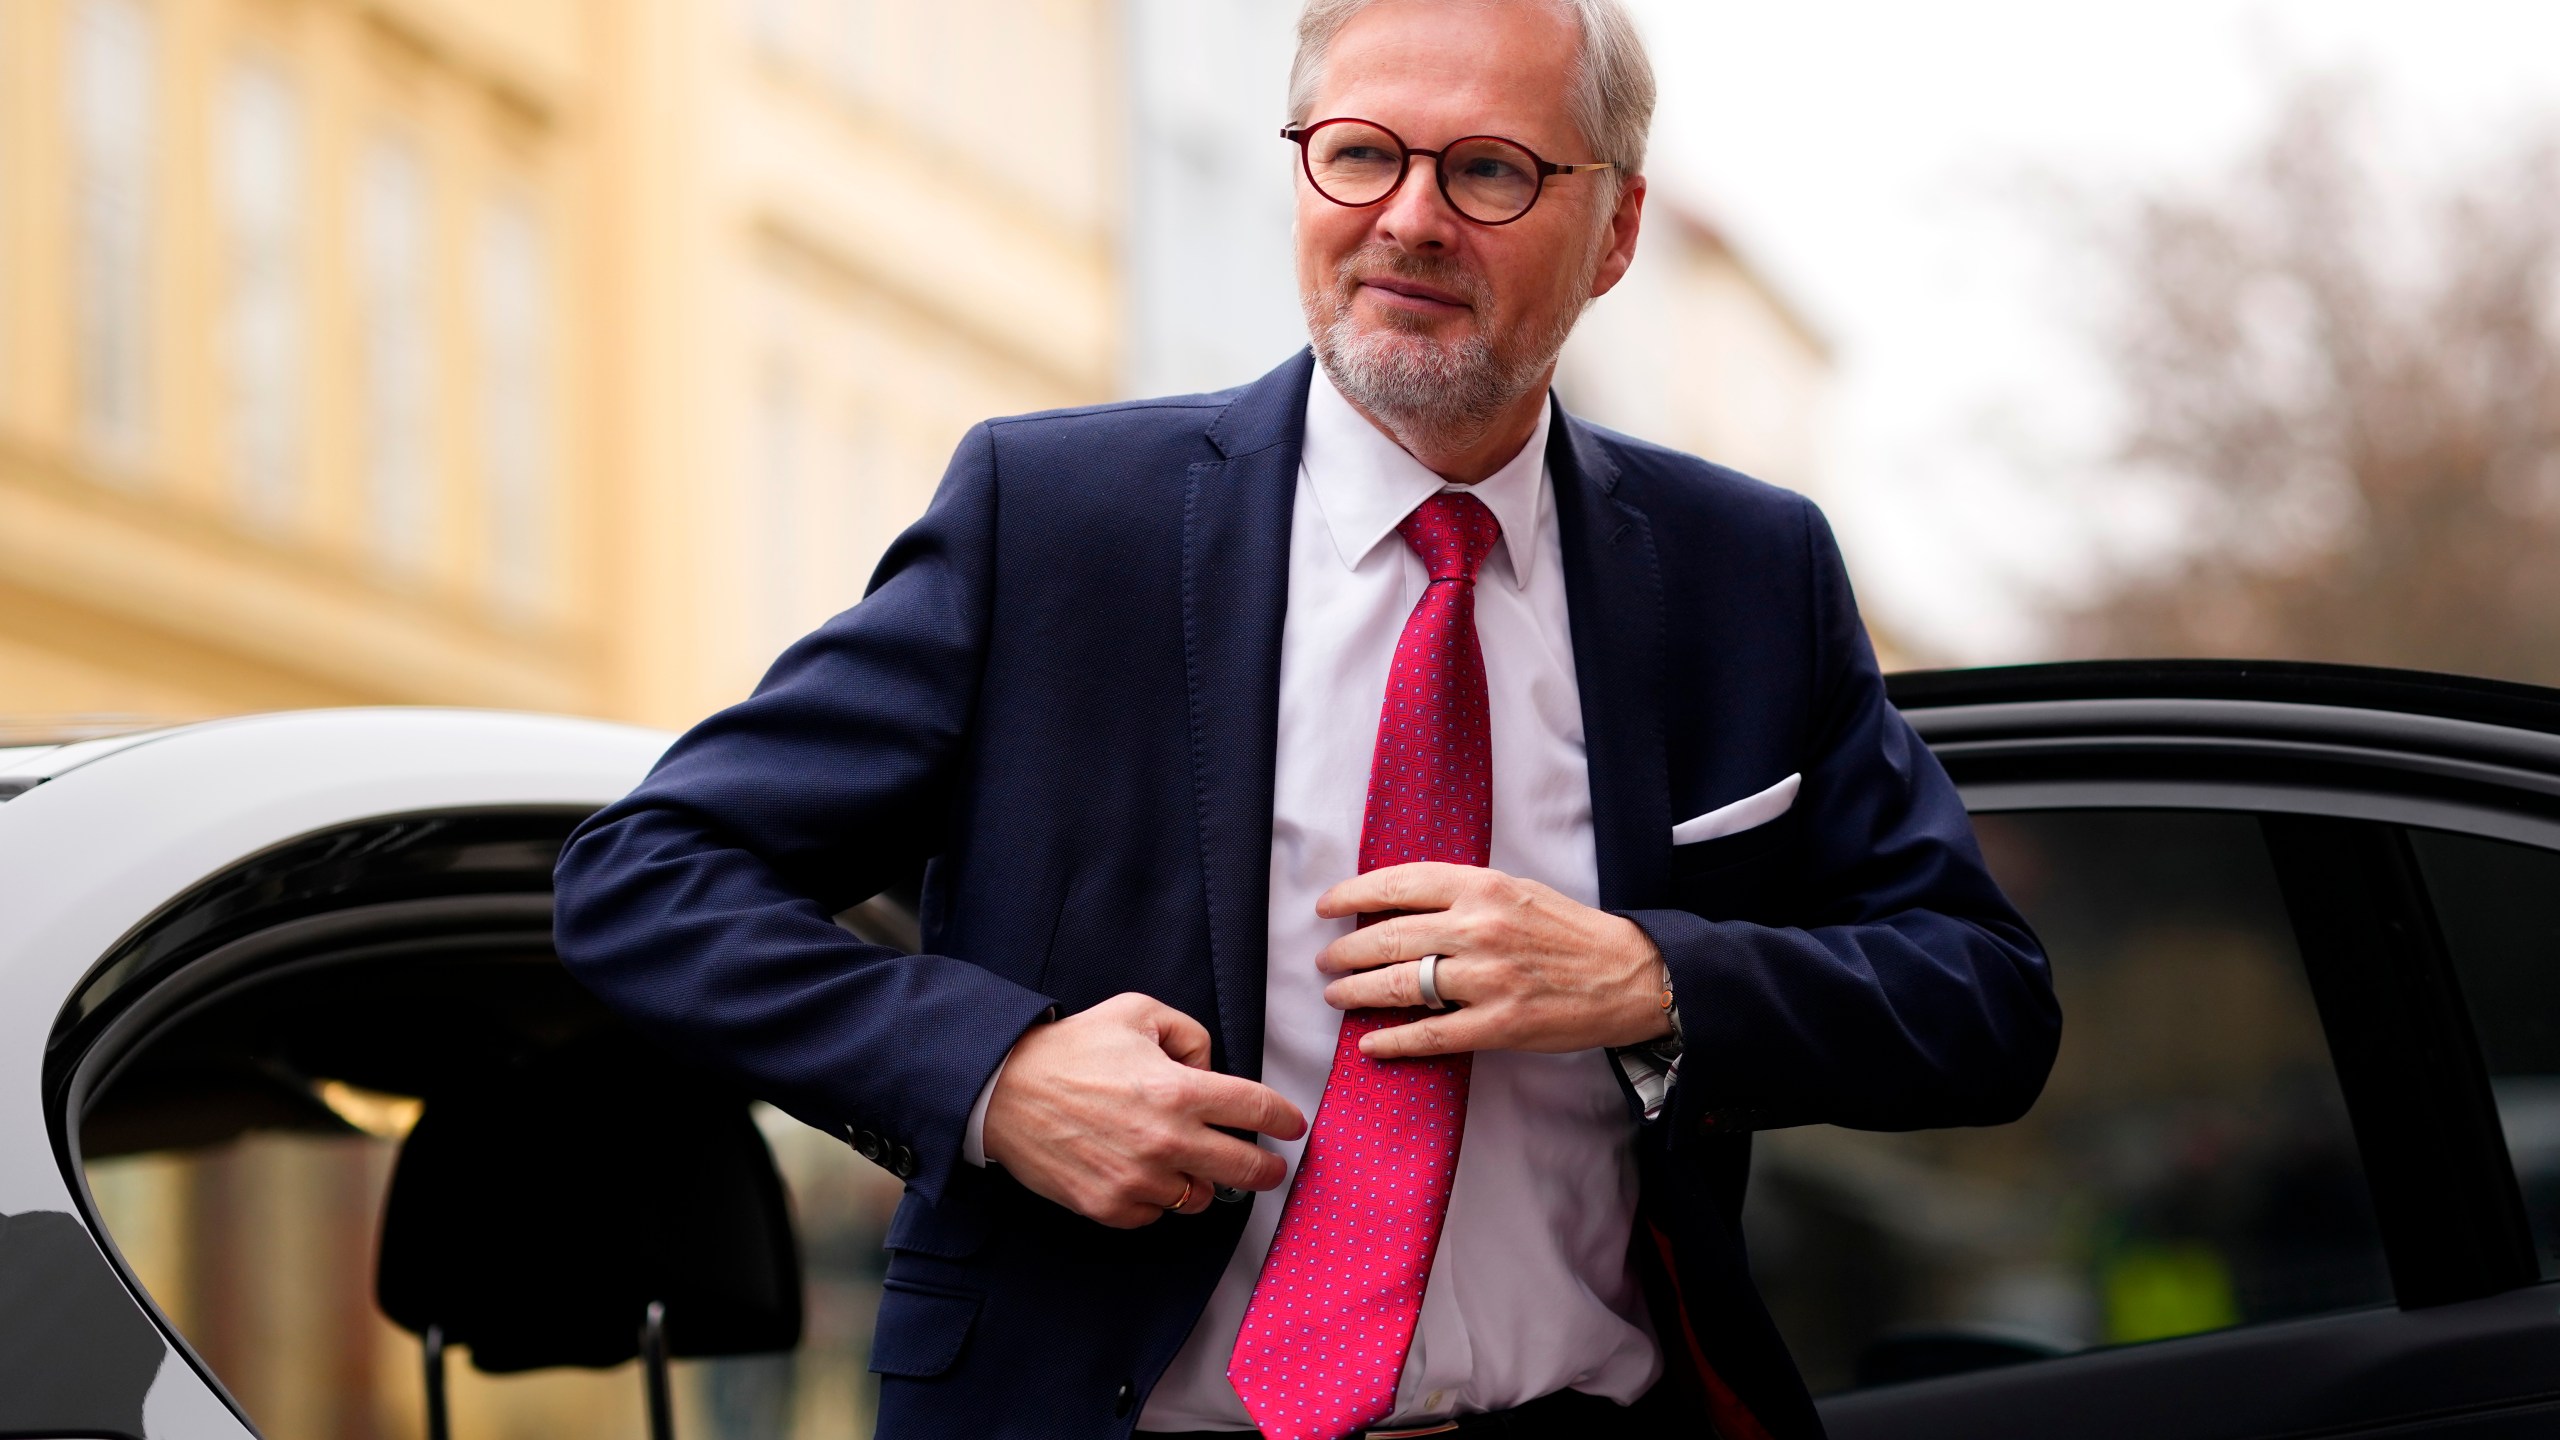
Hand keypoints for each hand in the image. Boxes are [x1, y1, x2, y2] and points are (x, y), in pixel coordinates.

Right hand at [980, 992, 1306, 1228]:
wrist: (1003, 1091)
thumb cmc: (1072, 1048)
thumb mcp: (1138, 1013)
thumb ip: (1190, 1035)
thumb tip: (1210, 1071)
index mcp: (1178, 1091)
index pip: (1255, 1109)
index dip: (1283, 1118)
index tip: (1292, 1125)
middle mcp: (1165, 1141)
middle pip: (1245, 1169)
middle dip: (1266, 1168)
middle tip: (1269, 1166)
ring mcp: (1138, 1181)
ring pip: (1200, 1198)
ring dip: (1201, 1181)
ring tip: (1184, 1162)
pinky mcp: (1110, 1208)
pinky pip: (1156, 1215)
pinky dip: (1157, 1198)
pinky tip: (1141, 1174)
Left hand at [1315, 863, 1673, 1059]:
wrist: (1629, 974)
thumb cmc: (1569, 931)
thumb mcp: (1515, 890)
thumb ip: (1462, 894)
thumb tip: (1399, 905)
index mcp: (1482, 887)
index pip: (1398, 883)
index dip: (1352, 895)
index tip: (1326, 907)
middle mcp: (1480, 928)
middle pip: (1389, 937)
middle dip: (1345, 951)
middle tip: (1326, 961)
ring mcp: (1488, 979)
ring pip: (1401, 984)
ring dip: (1357, 991)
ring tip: (1337, 995)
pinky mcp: (1498, 1024)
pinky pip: (1430, 1034)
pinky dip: (1393, 1039)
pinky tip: (1371, 1041)